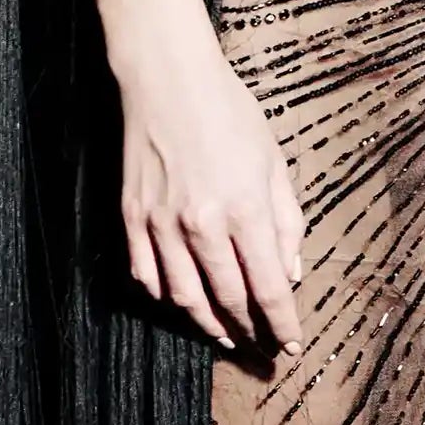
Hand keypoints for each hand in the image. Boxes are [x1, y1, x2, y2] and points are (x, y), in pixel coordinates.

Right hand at [119, 30, 306, 355]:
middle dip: (250, 329)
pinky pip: (146, 274)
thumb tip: (291, 272)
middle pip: (229, 299)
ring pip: (185, 297)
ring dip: (208, 324)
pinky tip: (180, 302)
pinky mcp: (133, 217)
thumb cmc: (228, 113)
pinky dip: (165, 297)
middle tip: (260, 345)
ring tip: (224, 335)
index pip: (269, 288)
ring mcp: (161, 224)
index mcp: (245, 209)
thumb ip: (287, 221)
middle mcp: (202, 224)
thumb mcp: (273, 162)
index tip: (292, 345)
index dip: (283, 323)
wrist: (167, 78)